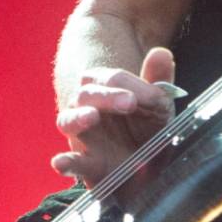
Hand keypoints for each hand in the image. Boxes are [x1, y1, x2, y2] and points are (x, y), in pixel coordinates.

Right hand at [50, 46, 177, 187]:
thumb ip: (159, 80)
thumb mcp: (160, 105)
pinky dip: (65, 162)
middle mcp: (89, 108)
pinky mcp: (87, 166)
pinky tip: (61, 162)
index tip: (149, 96)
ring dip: (79, 117)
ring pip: (68, 120)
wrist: (152, 169)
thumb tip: (161, 52)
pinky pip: (71, 162)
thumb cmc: (150, 129)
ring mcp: (84, 137)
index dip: (126, 83)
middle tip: (129, 103)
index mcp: (108, 90)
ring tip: (91, 116)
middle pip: (87, 93)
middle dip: (107, 95)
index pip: (110, 78)